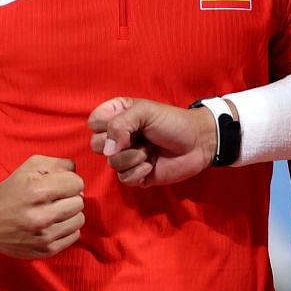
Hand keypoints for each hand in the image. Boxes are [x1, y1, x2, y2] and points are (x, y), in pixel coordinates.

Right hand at [0, 156, 85, 257]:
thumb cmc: (9, 192)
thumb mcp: (28, 167)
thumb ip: (57, 164)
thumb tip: (76, 172)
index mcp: (36, 191)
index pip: (77, 183)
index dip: (69, 181)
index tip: (58, 185)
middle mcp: (41, 216)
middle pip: (79, 202)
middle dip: (69, 197)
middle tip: (54, 198)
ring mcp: (44, 236)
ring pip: (79, 219)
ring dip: (69, 213)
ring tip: (53, 211)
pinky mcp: (47, 250)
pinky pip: (74, 235)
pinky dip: (66, 229)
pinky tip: (52, 224)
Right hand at [86, 97, 216, 186]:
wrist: (198, 143)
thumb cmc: (172, 122)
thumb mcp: (145, 112)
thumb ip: (120, 124)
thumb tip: (107, 151)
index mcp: (117, 116)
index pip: (93, 122)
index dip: (105, 125)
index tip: (124, 122)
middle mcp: (118, 137)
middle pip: (96, 145)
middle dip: (119, 143)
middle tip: (140, 138)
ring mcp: (126, 157)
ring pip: (111, 163)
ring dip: (133, 157)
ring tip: (150, 151)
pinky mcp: (136, 175)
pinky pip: (124, 178)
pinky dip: (138, 172)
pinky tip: (151, 165)